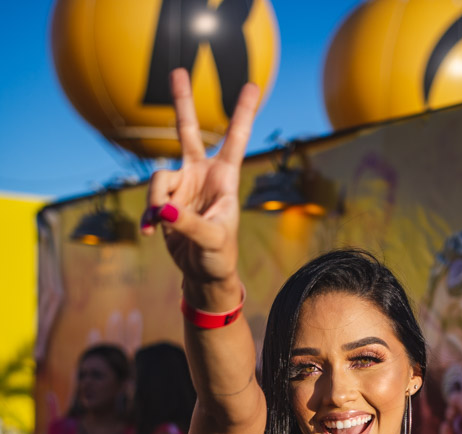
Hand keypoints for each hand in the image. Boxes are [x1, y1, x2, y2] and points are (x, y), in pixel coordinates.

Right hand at [142, 69, 259, 307]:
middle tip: (177, 71)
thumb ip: (188, 224)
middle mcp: (202, 175)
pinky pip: (150, 200)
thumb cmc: (219, 257)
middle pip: (188, 131)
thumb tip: (164, 210)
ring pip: (159, 179)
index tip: (252, 84)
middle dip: (182, 103)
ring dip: (156, 202)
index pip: (235, 139)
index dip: (242, 112)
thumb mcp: (211, 241)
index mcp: (224, 178)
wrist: (204, 274)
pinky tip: (150, 232)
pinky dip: (148, 216)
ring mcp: (182, 186)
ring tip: (160, 225)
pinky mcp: (166, 202)